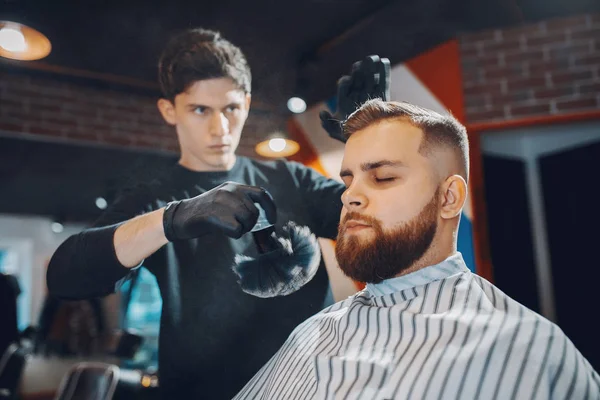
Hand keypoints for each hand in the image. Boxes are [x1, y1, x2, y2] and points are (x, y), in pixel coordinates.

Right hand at [162, 182, 276, 240]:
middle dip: (250, 224)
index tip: (272, 219)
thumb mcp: (224, 199)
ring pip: (248, 221)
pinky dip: (233, 234)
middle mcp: (230, 191)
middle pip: (254, 212)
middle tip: (237, 226)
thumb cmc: (205, 212)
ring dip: (242, 229)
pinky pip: (237, 229)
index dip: (271, 207)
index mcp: (234, 186)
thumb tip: (263, 215)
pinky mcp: (216, 215)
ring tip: (227, 226)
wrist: (180, 216)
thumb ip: (242, 202)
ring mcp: (223, 202)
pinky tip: (222, 230)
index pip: (261, 193)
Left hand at [320, 55, 390, 142]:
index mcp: (345, 103)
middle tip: (362, 61)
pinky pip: (383, 83)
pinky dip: (383, 72)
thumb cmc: (351, 138)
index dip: (345, 84)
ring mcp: (369, 96)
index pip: (344, 89)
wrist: (369, 143)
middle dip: (359, 71)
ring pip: (370, 79)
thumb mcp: (335, 132)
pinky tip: (384, 61)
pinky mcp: (382, 98)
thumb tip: (322, 113)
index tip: (348, 81)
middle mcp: (357, 97)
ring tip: (373, 57)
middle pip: (357, 80)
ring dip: (371, 68)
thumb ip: (327, 123)